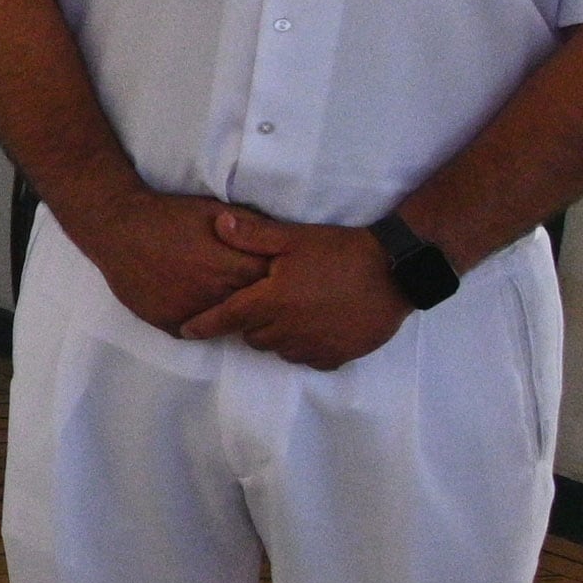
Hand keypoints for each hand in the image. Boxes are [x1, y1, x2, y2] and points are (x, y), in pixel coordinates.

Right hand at [59, 187, 268, 336]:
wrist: (119, 227)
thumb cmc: (171, 215)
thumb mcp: (217, 211)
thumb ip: (252, 228)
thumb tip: (283, 242)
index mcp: (232, 267)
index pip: (272, 284)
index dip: (274, 280)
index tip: (273, 277)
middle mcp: (214, 294)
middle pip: (251, 307)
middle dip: (254, 299)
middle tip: (247, 290)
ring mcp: (190, 312)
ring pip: (223, 325)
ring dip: (225, 314)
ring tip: (219, 297)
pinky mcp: (167, 322)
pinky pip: (194, 332)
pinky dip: (198, 323)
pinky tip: (196, 306)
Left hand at [180, 211, 410, 368]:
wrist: (396, 271)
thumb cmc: (341, 251)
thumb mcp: (295, 238)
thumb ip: (253, 235)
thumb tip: (217, 222)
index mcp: (271, 301)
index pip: (225, 319)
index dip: (202, 326)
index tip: (186, 331)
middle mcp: (287, 329)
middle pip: (252, 337)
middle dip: (252, 322)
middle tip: (268, 301)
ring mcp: (313, 345)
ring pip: (278, 350)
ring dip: (278, 335)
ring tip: (295, 311)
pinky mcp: (337, 356)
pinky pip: (308, 359)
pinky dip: (305, 347)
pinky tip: (316, 326)